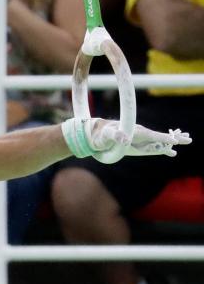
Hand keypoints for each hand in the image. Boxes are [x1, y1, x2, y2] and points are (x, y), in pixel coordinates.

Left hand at [64, 117, 191, 158]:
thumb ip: (114, 136)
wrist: (95, 135)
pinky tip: (171, 152)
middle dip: (174, 138)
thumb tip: (125, 138)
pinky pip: (153, 146)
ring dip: (172, 141)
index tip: (174, 141)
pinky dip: (163, 148)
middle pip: (160, 137)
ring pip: (159, 141)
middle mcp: (140, 134)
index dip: (163, 138)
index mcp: (135, 131)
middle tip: (188, 139)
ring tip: (186, 140)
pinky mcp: (137, 145)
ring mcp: (139, 140)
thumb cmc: (100, 135)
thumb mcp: (105, 136)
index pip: (152, 135)